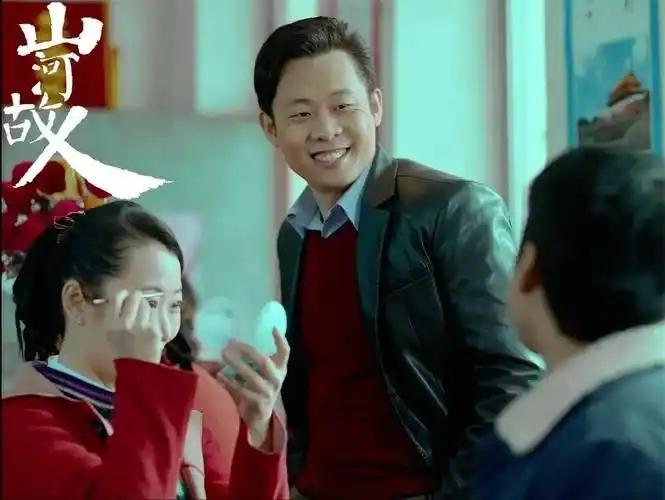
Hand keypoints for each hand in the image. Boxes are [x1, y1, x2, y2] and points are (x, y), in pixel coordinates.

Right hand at [103, 290, 168, 363]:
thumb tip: (121, 301)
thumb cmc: (123, 354)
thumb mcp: (111, 336)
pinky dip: (155, 318)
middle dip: (138, 299)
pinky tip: (153, 326)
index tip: (126, 298)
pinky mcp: (153, 330)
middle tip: (139, 306)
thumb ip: (114, 318)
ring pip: (147, 304)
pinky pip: (156, 315)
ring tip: (146, 318)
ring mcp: (140, 326)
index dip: (123, 295)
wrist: (136, 373)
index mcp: (110, 324)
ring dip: (147, 308)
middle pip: (135, 297)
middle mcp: (124, 323)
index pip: (117, 297)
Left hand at [218, 328, 288, 446]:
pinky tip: (220, 375)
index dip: (281, 340)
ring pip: (251, 376)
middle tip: (232, 343)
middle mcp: (277, 379)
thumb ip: (256, 360)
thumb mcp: (263, 373)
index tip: (273, 328)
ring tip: (224, 355)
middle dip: (248, 351)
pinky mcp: (258, 403)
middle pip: (264, 362)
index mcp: (280, 369)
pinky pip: (242, 390)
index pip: (285, 352)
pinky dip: (230, 382)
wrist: (261, 416)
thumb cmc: (260, 388)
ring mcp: (268, 392)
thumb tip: (234, 341)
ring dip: (236, 365)